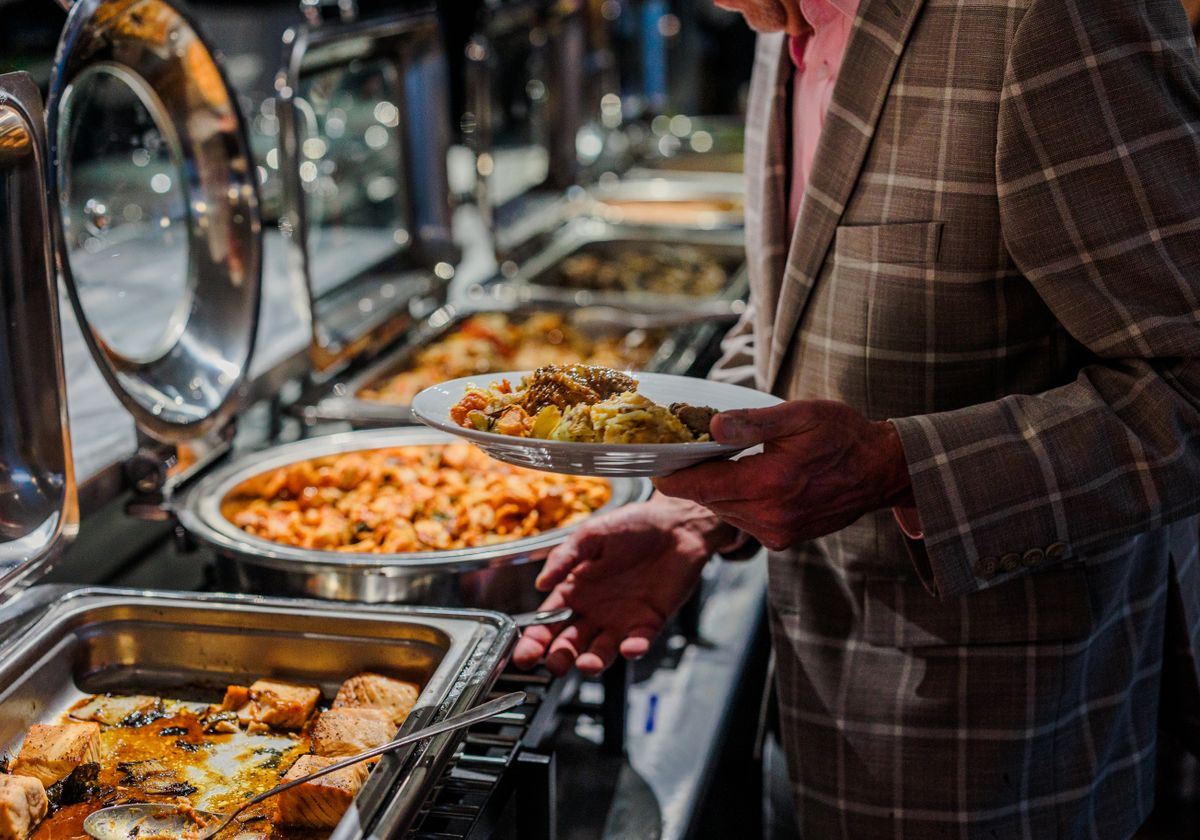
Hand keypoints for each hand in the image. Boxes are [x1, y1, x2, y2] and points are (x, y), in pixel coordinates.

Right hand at [511, 494, 736, 675]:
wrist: (674, 524)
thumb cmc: (630, 525)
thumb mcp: (590, 536)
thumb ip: (565, 559)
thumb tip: (541, 584)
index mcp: (575, 590)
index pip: (549, 621)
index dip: (535, 640)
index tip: (524, 656)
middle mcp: (594, 610)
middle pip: (571, 643)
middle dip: (559, 657)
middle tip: (553, 664)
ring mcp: (621, 619)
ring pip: (602, 650)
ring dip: (593, 661)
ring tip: (586, 665)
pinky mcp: (649, 622)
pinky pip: (639, 641)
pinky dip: (634, 648)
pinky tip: (629, 647)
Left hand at [653, 400, 912, 550]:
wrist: (881, 470)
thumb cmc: (842, 436)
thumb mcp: (800, 414)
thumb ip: (753, 421)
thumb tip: (712, 426)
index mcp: (768, 483)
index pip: (699, 486)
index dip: (671, 476)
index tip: (656, 463)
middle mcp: (769, 516)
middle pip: (707, 500)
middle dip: (694, 478)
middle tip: (685, 452)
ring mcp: (777, 532)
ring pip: (724, 512)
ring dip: (716, 490)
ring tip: (720, 463)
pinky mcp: (783, 540)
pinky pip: (744, 521)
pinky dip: (737, 501)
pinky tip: (748, 479)